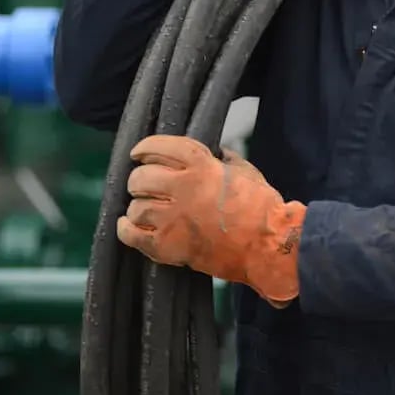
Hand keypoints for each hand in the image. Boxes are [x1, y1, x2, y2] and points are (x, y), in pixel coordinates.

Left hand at [117, 135, 305, 306]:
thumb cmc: (262, 207)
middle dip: (140, 179)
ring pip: (135, 206)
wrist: (267, 244)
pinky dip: (126, 228)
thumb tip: (217, 153)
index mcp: (202, 166)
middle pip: (141, 177)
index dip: (146, 147)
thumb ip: (226, 160)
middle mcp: (183, 188)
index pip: (162, 147)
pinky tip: (129, 224)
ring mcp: (173, 219)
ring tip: (147, 207)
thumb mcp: (246, 171)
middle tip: (145, 184)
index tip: (139, 152)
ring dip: (139, 205)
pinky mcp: (168, 246)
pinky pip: (132, 235)